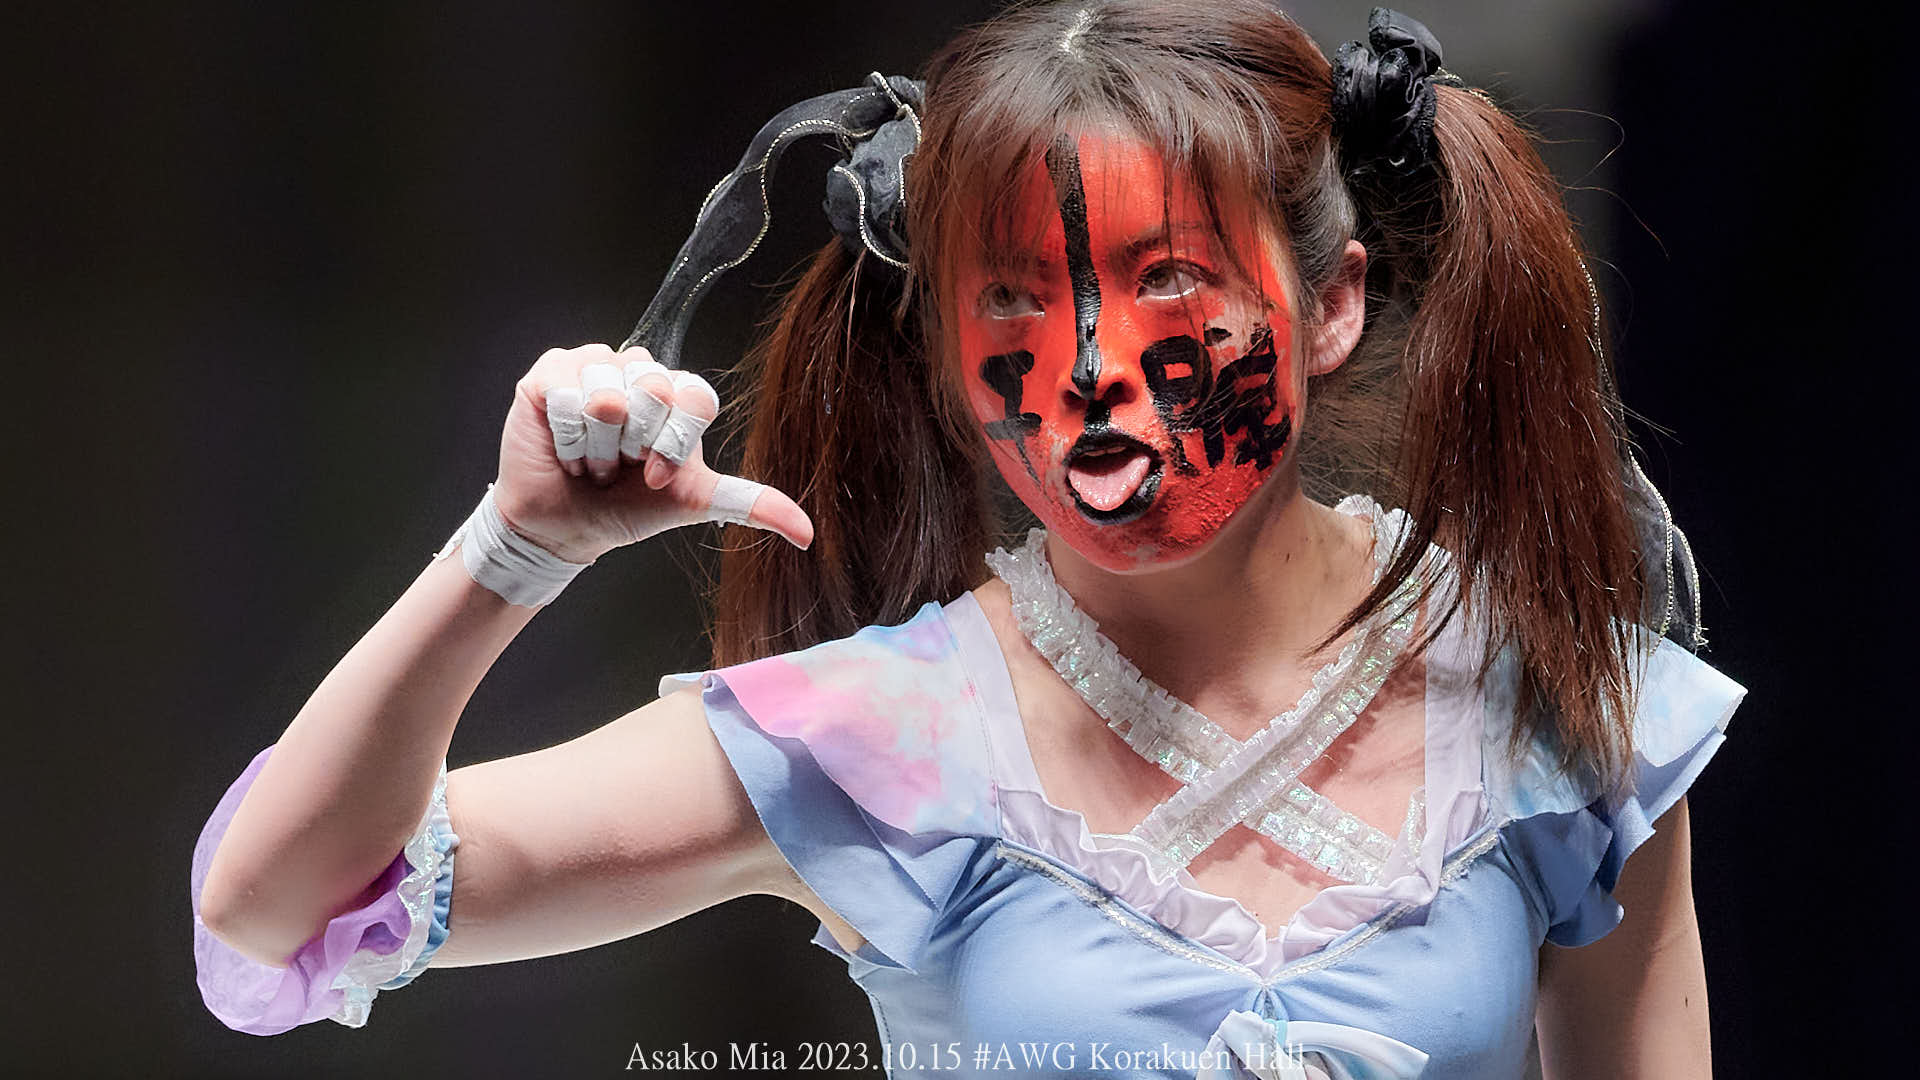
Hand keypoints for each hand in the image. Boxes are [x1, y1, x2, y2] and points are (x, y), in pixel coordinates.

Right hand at [488, 343, 812, 562]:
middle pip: (653, 391)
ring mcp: (594, 366)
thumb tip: (807, 533)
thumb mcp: (696, 502)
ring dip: (596, 447)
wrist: (565, 526)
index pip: (694, 396)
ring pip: (608, 396)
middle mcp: (640, 372)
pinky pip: (567, 393)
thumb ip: (753, 504)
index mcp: (678, 394)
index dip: (674, 442)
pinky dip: (567, 436)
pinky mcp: (551, 372)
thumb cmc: (627, 506)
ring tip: (590, 460)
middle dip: (633, 446)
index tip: (657, 476)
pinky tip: (564, 447)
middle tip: (619, 466)